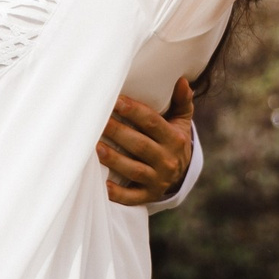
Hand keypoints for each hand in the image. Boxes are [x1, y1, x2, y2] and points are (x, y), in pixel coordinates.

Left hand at [99, 78, 194, 205]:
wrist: (180, 173)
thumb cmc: (173, 139)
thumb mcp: (181, 121)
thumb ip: (182, 101)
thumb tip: (182, 81)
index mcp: (175, 139)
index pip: (153, 123)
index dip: (134, 112)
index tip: (116, 101)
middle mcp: (167, 160)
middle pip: (140, 145)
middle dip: (118, 132)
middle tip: (97, 121)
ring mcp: (158, 180)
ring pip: (134, 170)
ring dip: (115, 160)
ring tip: (96, 148)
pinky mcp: (148, 195)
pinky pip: (132, 197)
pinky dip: (118, 194)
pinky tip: (103, 185)